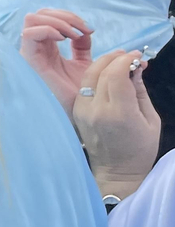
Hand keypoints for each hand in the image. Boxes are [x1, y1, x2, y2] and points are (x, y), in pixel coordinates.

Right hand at [19, 9, 93, 113]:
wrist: (81, 113)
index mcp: (49, 47)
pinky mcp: (28, 60)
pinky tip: (65, 39)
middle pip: (40, 14)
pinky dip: (48, 29)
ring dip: (57, 21)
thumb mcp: (85, 64)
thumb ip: (83, 46)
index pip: (49, 18)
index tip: (90, 30)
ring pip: (33, 18)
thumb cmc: (81, 92)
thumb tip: (88, 31)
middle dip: (65, 16)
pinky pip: (30, 33)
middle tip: (83, 29)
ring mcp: (31, 53)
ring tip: (74, 34)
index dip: (70, 17)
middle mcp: (37, 47)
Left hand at [76, 50, 160, 199]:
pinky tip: (105, 74)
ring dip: (102, 63)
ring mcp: (83, 111)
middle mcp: (97, 110)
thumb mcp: (150, 120)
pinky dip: (94, 76)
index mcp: (119, 113)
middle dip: (114, 58)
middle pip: (100, 72)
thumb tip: (136, 67)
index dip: (126, 60)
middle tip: (127, 54)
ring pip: (88, 76)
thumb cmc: (140, 148)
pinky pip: (84, 87)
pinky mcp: (76, 112)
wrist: (117, 172)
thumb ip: (140, 91)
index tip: (136, 55)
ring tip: (117, 60)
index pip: (116, 75)